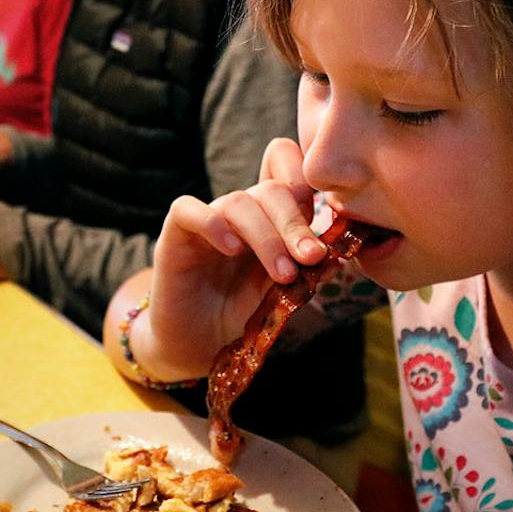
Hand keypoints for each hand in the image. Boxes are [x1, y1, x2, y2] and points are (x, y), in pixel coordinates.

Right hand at [145, 138, 326, 373]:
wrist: (200, 347)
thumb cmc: (242, 316)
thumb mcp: (283, 291)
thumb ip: (305, 269)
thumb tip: (338, 254)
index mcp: (269, 216)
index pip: (282, 164)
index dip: (303, 176)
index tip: (325, 217)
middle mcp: (239, 213)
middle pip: (270, 189)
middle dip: (295, 222)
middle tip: (311, 257)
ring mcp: (206, 221)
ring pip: (237, 202)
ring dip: (266, 237)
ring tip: (283, 274)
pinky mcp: (174, 236)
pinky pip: (187, 210)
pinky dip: (212, 224)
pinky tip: (232, 250)